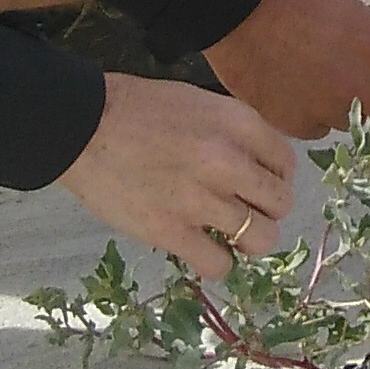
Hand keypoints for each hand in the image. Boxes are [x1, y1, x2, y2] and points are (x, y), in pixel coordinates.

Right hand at [56, 69, 298, 265]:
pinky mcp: (172, 232)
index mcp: (239, 123)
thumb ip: (235, 133)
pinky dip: (218, 263)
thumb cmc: (139, 110)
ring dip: (247, 240)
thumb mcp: (201, 103)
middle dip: (265, 210)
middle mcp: (229, 162)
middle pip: (280, 204)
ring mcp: (201, 199)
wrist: (83, 126)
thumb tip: (260, 166)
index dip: (275, 178)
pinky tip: (203, 250)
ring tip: (227, 234)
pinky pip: (220, 265)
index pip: (286, 164)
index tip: (259, 185)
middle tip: (242, 210)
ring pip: (261, 239)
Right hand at [201, 0, 369, 137]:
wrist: (239, 7)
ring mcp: (326, 111)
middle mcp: (359, 89)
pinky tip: (291, 84)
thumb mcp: (352, 10)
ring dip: (341, 105)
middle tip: (356, 76)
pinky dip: (310, 113)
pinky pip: (315, 128)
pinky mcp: (294, 126)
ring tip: (311, 73)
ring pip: (348, 121)